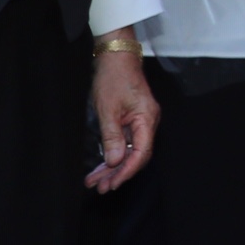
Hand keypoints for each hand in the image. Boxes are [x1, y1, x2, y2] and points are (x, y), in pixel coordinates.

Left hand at [86, 34, 157, 191]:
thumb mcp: (108, 109)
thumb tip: (116, 161)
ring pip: (129, 151)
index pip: (141, 153)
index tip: (112, 184)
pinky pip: (125, 143)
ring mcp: (140, 122)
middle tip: (100, 187)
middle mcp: (148, 122)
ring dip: (113, 167)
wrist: (115, 57)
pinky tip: (101, 166)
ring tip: (96, 181)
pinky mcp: (132, 120)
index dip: (127, 171)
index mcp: (147, 119)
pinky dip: (113, 155)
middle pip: (136, 156)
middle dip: (118, 173)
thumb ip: (112, 137)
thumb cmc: (114, 77)